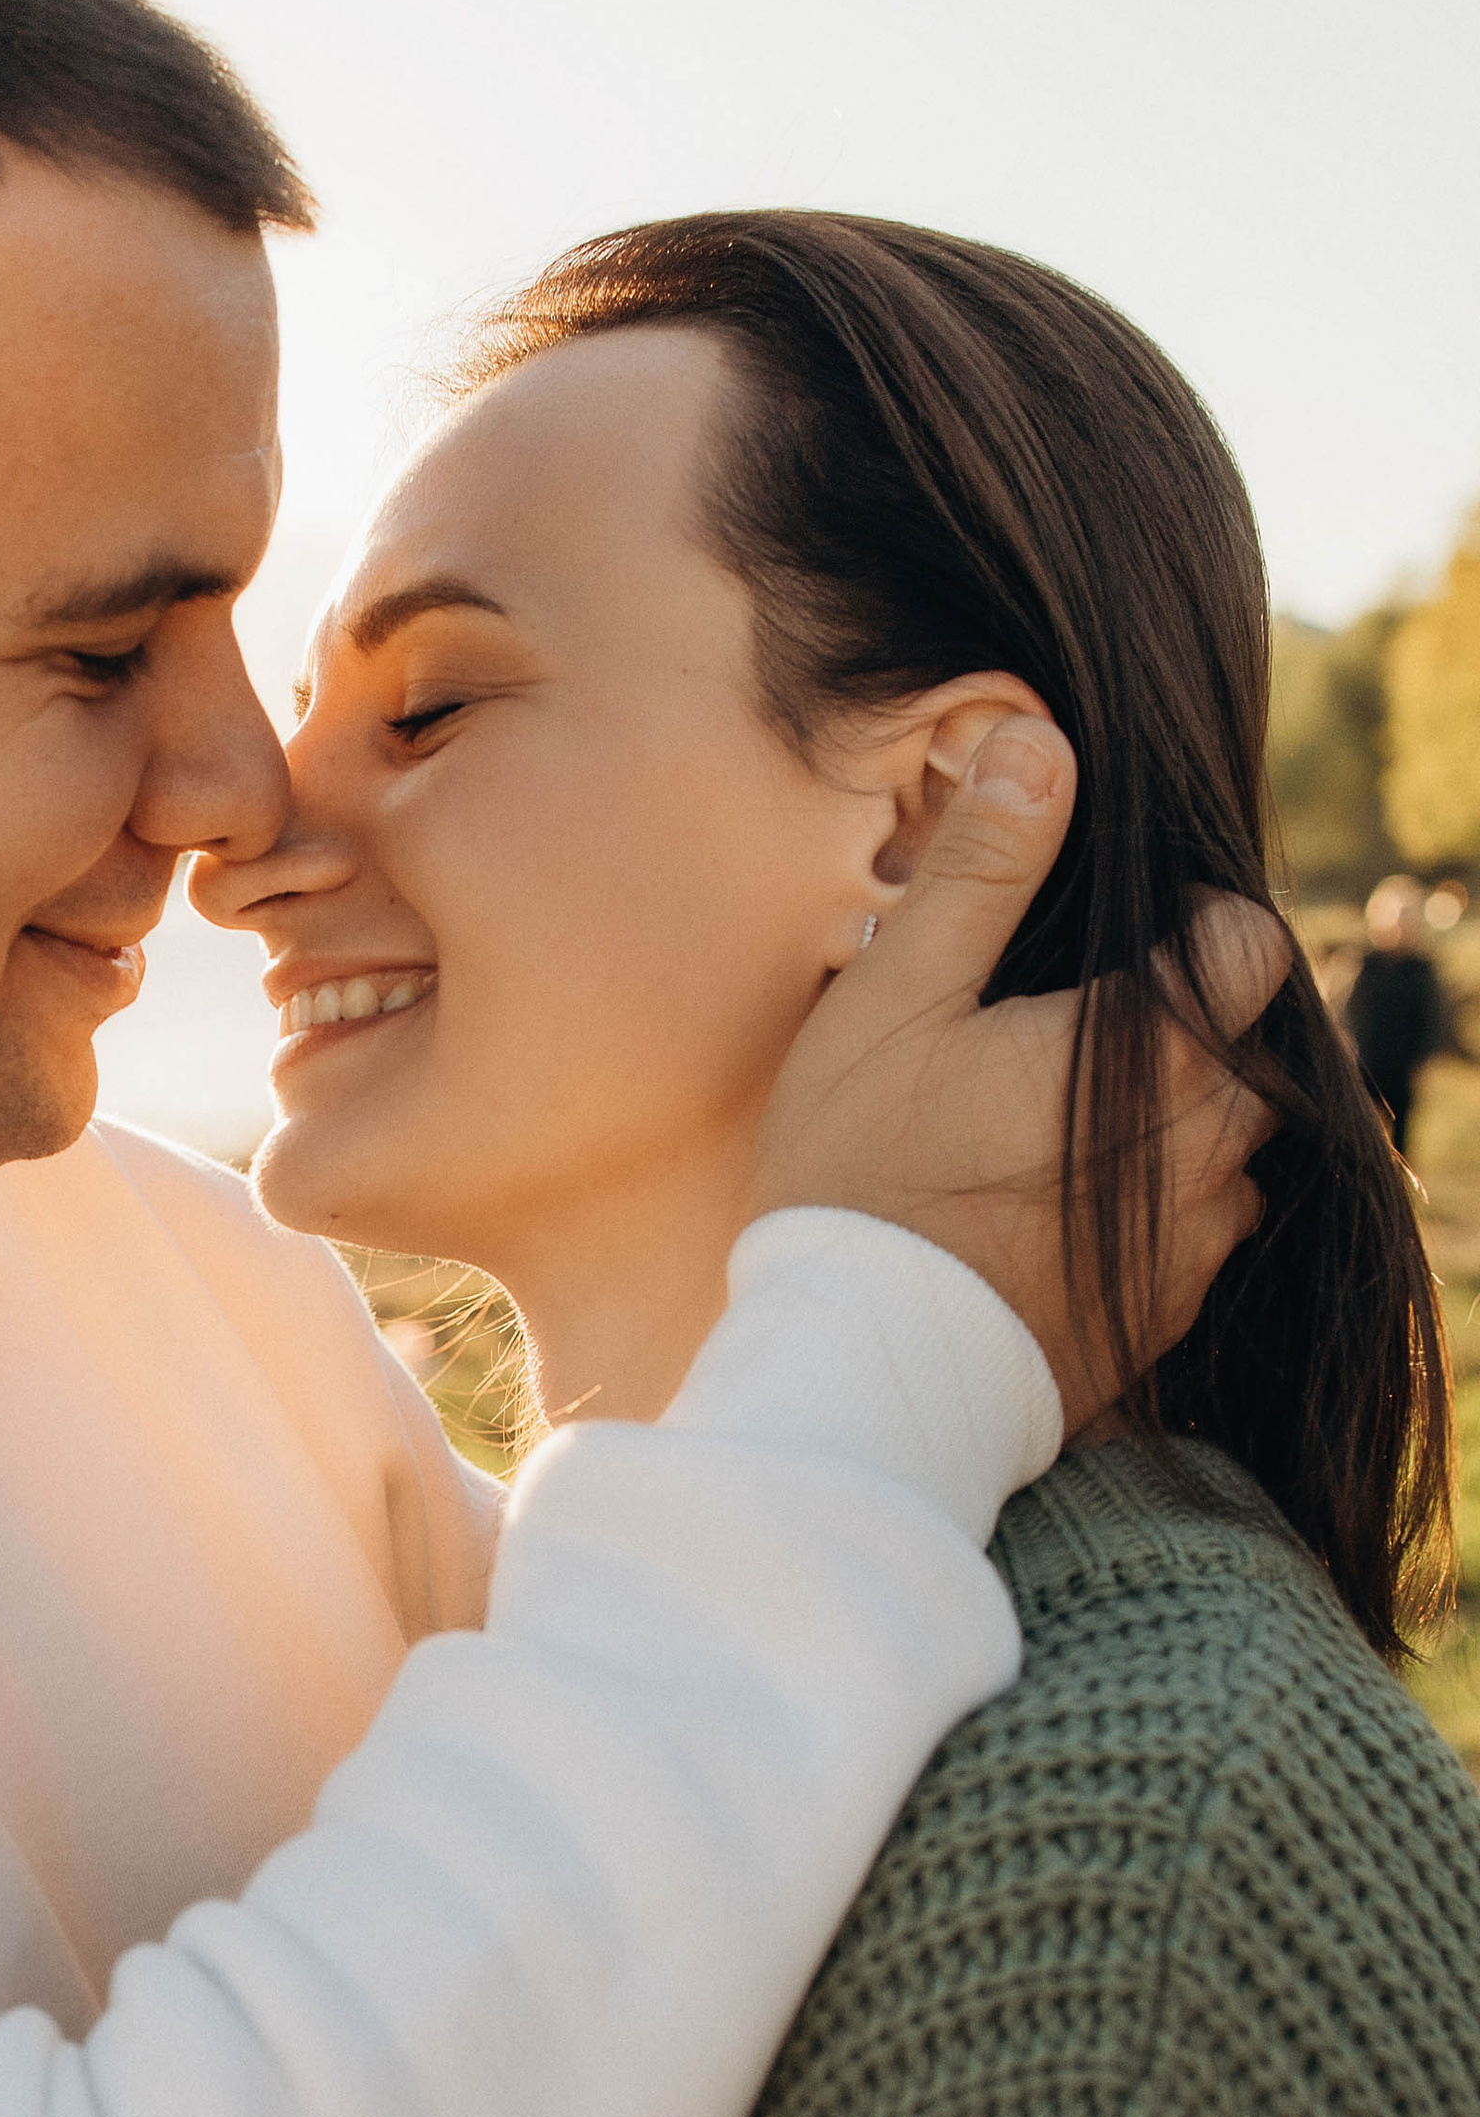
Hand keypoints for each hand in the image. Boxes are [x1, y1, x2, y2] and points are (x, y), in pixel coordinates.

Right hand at [746, 718, 1282, 1431]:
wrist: (864, 1372)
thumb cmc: (866, 1177)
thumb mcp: (899, 999)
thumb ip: (981, 868)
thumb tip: (1040, 743)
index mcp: (1160, 1050)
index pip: (1252, 945)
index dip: (1191, 927)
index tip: (1112, 943)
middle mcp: (1210, 1146)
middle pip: (1244, 1047)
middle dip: (1177, 1027)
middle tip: (1062, 1034)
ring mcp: (1198, 1241)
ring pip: (1227, 1146)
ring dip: (1172, 1125)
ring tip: (1057, 1131)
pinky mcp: (1168, 1317)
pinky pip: (1196, 1234)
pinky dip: (1150, 1210)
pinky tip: (1051, 1213)